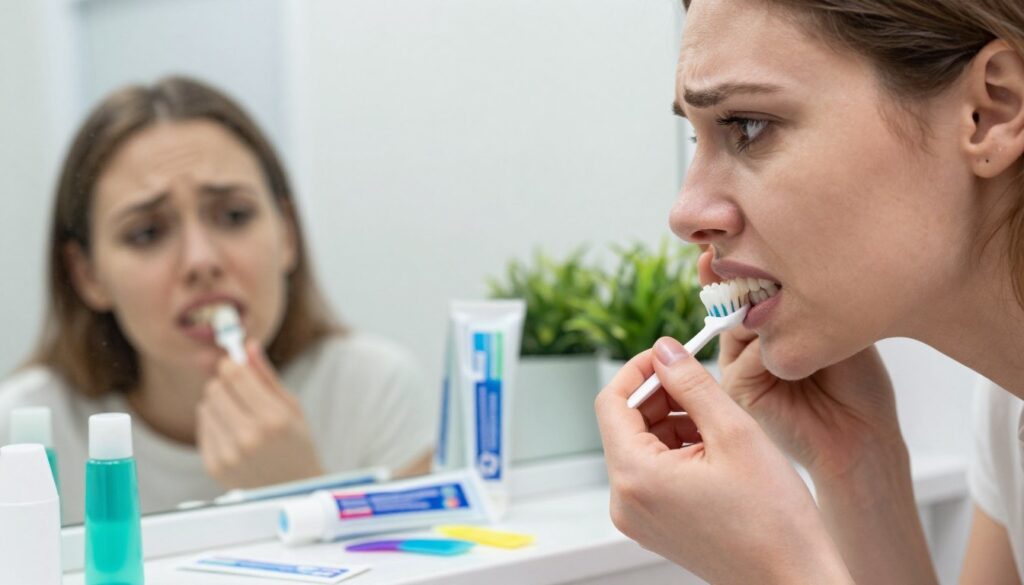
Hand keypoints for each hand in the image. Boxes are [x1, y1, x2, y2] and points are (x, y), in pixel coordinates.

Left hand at [196, 340, 323, 488]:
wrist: (293, 490)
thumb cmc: (297, 445)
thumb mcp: (292, 407)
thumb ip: (266, 376)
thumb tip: (247, 346)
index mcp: (274, 419)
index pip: (234, 374)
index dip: (231, 364)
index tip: (235, 364)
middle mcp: (249, 437)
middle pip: (215, 388)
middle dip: (225, 384)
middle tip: (240, 392)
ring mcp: (230, 454)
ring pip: (205, 405)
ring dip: (218, 404)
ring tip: (239, 416)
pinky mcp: (215, 465)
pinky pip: (202, 427)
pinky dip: (214, 423)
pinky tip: (232, 432)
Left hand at [596, 339, 852, 583]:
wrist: (794, 581)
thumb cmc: (774, 521)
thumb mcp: (735, 432)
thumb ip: (692, 383)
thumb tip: (666, 350)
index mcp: (635, 477)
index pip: (611, 402)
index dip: (640, 370)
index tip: (670, 355)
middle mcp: (625, 501)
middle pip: (625, 424)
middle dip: (661, 397)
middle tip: (704, 384)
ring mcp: (638, 517)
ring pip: (642, 446)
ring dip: (674, 422)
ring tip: (720, 423)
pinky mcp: (655, 525)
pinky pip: (653, 472)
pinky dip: (678, 450)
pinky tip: (717, 449)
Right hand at [697, 247, 904, 481]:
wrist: (864, 437)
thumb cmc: (859, 385)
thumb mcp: (837, 323)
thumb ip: (804, 296)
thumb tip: (778, 260)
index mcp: (770, 324)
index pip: (745, 284)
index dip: (744, 260)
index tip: (743, 230)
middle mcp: (748, 342)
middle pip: (730, 298)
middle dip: (735, 276)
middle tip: (740, 259)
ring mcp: (739, 365)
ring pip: (732, 323)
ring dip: (752, 311)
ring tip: (782, 311)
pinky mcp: (739, 390)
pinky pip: (741, 358)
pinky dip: (764, 350)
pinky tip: (794, 354)